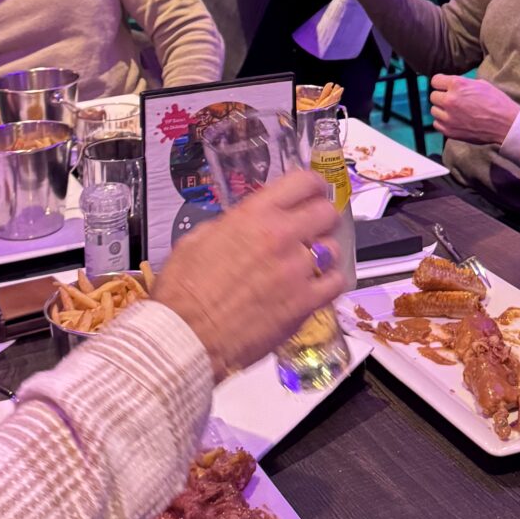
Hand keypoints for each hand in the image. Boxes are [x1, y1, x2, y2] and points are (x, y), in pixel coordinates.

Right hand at [153, 170, 347, 379]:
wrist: (186, 336)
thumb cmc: (184, 292)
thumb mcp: (198, 239)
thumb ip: (231, 224)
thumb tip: (246, 224)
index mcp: (254, 214)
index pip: (303, 182)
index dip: (312, 186)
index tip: (313, 193)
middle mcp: (281, 236)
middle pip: (326, 212)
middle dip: (320, 219)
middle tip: (311, 230)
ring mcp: (297, 269)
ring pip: (333, 249)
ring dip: (323, 254)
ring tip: (309, 265)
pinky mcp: (305, 302)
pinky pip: (335, 283)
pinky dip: (329, 283)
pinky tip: (315, 287)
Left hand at [430, 73, 518, 144]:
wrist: (505, 124)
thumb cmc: (496, 102)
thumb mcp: (480, 84)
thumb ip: (462, 83)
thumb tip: (452, 85)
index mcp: (457, 85)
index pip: (435, 81)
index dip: (441, 83)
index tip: (444, 86)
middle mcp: (450, 100)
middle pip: (433, 96)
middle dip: (442, 96)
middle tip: (452, 100)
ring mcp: (448, 117)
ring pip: (433, 110)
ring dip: (442, 110)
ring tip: (454, 111)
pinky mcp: (450, 131)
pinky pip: (437, 124)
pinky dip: (443, 122)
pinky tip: (454, 120)